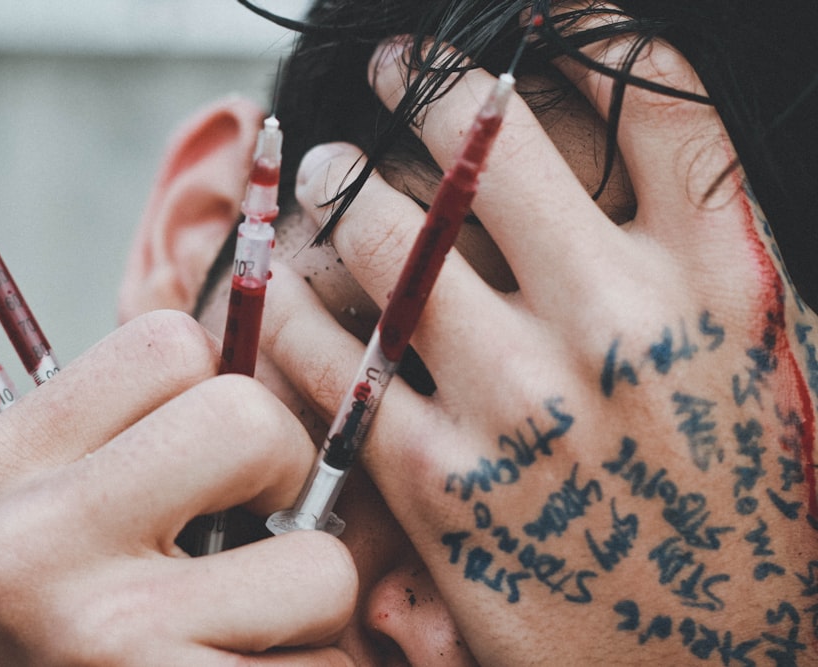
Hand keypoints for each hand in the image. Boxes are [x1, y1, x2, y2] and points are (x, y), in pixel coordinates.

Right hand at [0, 310, 356, 664]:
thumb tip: (317, 373)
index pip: (172, 342)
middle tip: (265, 534)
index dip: (230, 393)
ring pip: (323, 568)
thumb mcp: (53, 521)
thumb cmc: (60, 630)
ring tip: (241, 638)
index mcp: (2, 463)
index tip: (223, 460)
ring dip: (313, 610)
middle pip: (253, 422)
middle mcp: (29, 541)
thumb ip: (146, 442)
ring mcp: (100, 635)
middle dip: (292, 477)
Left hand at [263, 16, 817, 665]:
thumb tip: (593, 148)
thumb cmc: (723, 506)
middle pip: (500, 142)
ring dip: (345, 187)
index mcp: (715, 287)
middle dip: (430, 85)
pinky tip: (287, 280)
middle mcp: (620, 326)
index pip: (651, 98)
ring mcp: (521, 402)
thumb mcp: (744, 363)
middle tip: (391, 68)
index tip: (527, 18)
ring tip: (324, 173)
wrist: (700, 659)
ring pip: (393, 237)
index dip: (580, 29)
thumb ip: (688, 250)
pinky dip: (296, 305)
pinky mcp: (438, 481)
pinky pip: (332, 359)